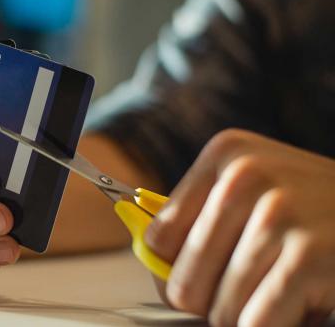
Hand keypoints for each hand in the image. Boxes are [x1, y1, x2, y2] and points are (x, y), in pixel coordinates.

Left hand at [146, 129, 334, 325]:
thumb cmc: (310, 210)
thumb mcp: (253, 193)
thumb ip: (199, 225)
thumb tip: (155, 270)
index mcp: (225, 155)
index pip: (158, 238)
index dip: (175, 270)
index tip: (203, 274)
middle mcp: (246, 177)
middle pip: (183, 281)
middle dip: (209, 302)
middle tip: (243, 292)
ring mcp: (279, 216)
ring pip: (220, 308)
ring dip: (244, 316)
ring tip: (276, 292)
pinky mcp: (310, 257)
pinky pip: (255, 322)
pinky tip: (293, 308)